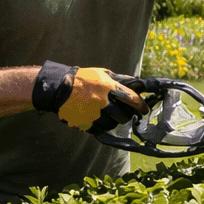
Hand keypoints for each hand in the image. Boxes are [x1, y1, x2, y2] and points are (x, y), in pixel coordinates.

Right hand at [33, 62, 149, 132]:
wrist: (59, 88)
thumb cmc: (83, 79)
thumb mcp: (102, 74)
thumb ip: (119, 79)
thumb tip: (137, 82)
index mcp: (108, 87)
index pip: (132, 99)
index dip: (141, 106)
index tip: (144, 110)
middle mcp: (103, 101)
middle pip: (123, 116)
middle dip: (126, 116)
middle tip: (124, 115)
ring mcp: (94, 113)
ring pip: (112, 124)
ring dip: (113, 121)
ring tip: (108, 115)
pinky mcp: (85, 123)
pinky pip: (99, 129)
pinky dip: (101, 126)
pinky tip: (98, 120)